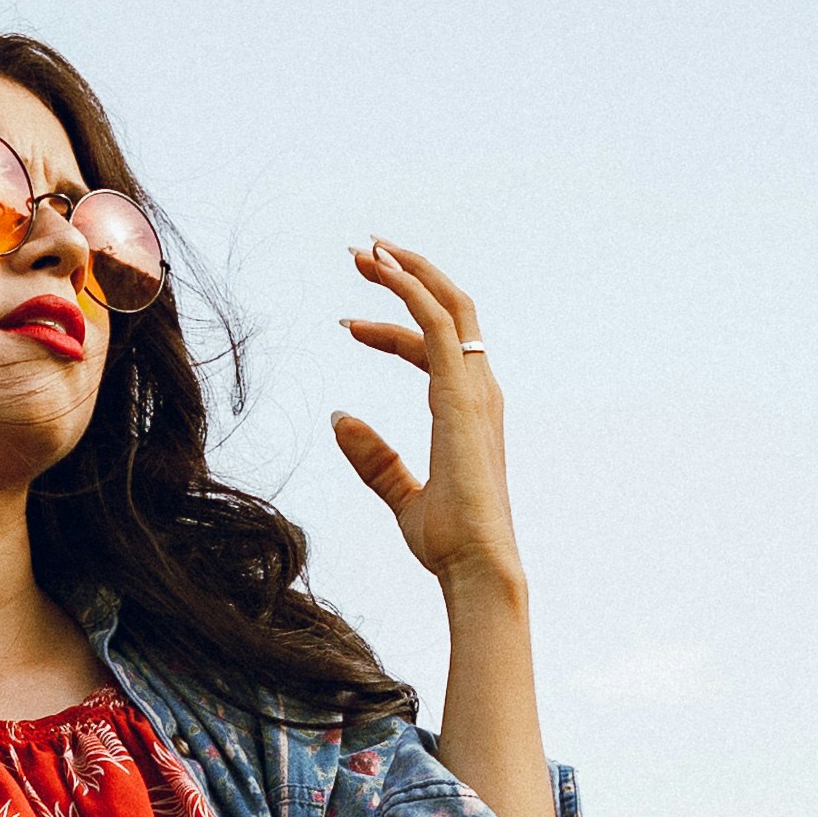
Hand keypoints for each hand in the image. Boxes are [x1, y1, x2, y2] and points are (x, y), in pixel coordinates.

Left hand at [330, 240, 527, 605]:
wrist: (475, 565)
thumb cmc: (449, 541)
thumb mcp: (401, 494)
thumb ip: (374, 458)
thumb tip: (339, 419)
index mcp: (466, 411)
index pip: (431, 351)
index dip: (390, 331)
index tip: (348, 325)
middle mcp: (478, 392)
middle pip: (447, 312)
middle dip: (406, 278)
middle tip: (361, 256)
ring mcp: (475, 390)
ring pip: (447, 306)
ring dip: (406, 272)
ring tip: (366, 251)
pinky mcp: (461, 394)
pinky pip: (437, 324)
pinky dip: (410, 291)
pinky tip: (381, 271)